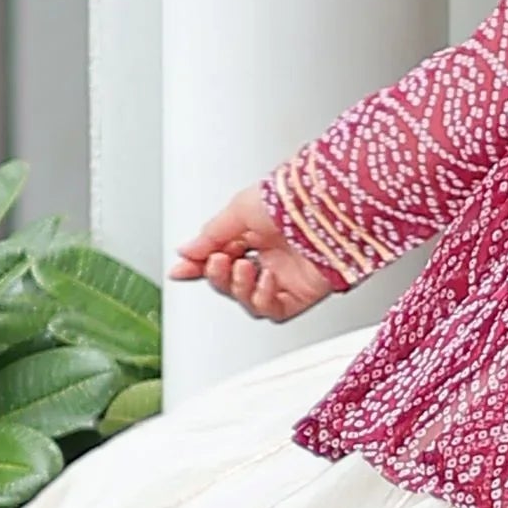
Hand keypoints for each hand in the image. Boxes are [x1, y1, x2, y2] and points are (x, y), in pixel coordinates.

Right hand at [168, 188, 338, 320]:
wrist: (327, 208)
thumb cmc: (293, 198)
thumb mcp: (240, 209)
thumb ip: (211, 234)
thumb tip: (186, 250)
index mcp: (256, 232)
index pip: (220, 255)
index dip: (198, 265)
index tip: (180, 269)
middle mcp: (272, 254)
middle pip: (232, 281)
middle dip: (218, 275)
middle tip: (216, 262)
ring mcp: (288, 274)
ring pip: (250, 299)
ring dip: (238, 287)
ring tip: (242, 267)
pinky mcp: (304, 292)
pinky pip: (276, 309)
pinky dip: (263, 299)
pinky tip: (266, 280)